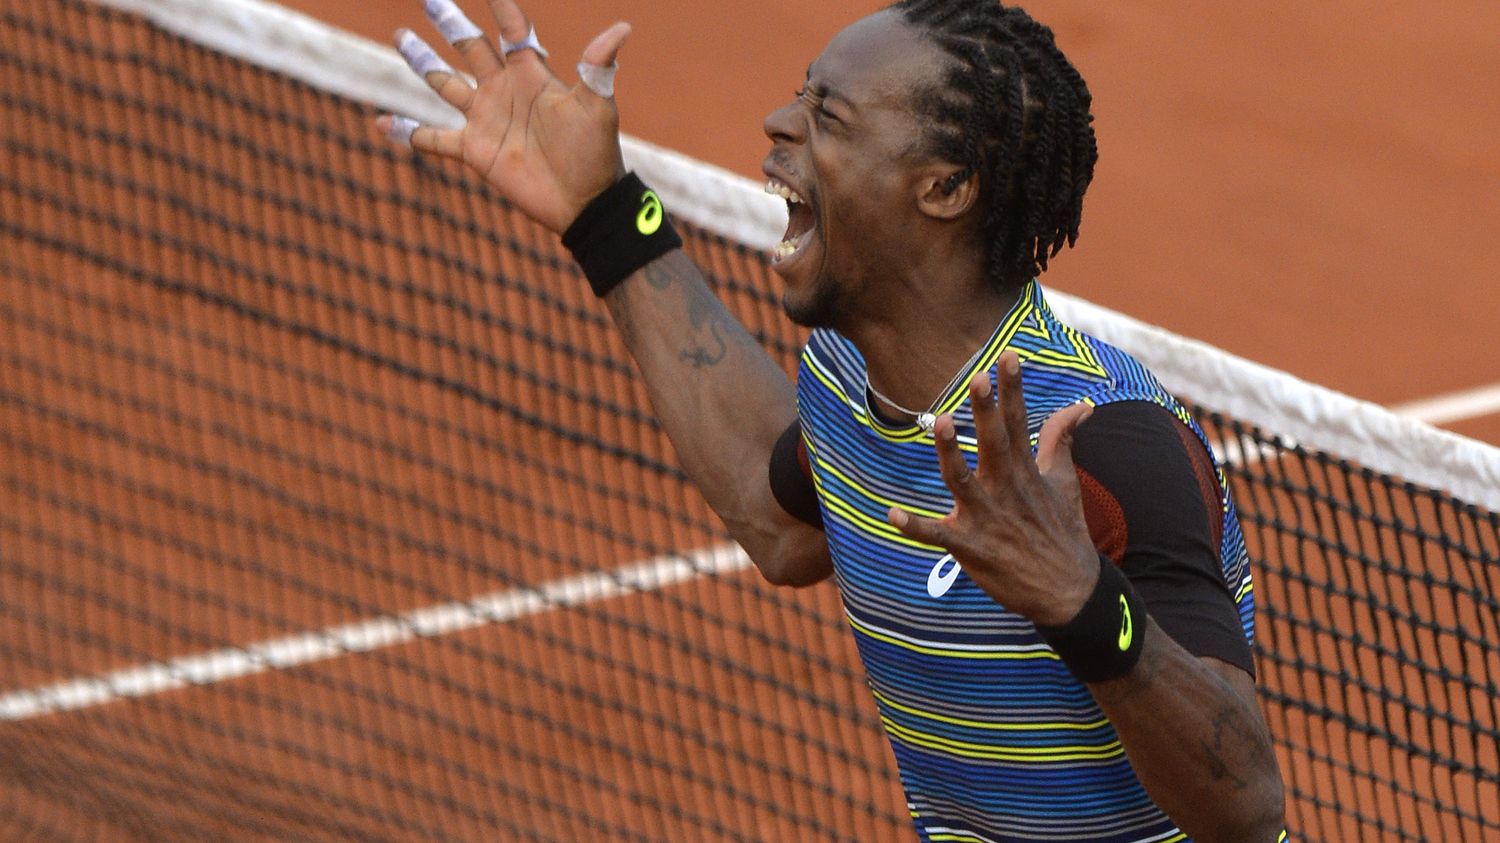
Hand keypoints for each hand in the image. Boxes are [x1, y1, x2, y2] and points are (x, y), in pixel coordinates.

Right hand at [376, 0, 631, 231]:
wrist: (582, 202)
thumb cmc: (594, 153)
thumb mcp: (597, 107)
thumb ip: (598, 67)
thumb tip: (623, 27)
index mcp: (532, 75)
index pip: (514, 30)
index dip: (502, 8)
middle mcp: (504, 91)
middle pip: (470, 47)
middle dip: (450, 22)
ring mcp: (486, 119)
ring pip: (445, 83)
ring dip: (422, 61)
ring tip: (401, 37)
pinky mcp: (474, 150)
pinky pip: (433, 138)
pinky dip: (407, 133)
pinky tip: (381, 122)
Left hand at [887, 352, 1099, 626]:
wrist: (1069, 592)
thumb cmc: (1062, 530)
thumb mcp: (1064, 481)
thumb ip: (1061, 438)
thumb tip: (1082, 405)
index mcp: (1026, 471)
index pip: (1020, 423)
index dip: (1013, 390)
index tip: (1008, 356)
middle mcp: (1006, 489)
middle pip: (994, 444)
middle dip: (986, 412)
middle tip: (977, 379)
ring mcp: (988, 518)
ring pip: (963, 481)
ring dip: (950, 453)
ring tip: (940, 422)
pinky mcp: (972, 548)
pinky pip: (938, 536)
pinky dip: (914, 527)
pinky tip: (892, 514)